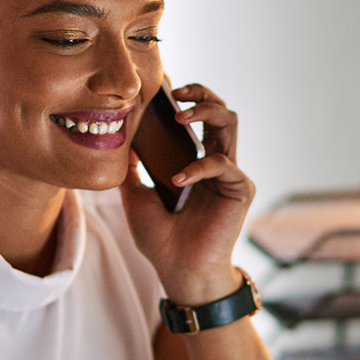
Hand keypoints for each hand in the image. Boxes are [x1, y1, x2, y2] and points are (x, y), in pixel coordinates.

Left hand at [119, 83, 254, 304]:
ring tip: (179, 116)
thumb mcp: (135, 198)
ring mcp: (230, 175)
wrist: (179, 272)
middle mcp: (217, 164)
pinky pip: (224, 163)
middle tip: (175, 91)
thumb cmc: (162, 241)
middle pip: (220, 111)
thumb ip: (132, 169)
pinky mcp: (240, 189)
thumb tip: (119, 139)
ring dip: (206, 111)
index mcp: (197, 163)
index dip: (186, 97)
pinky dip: (199, 166)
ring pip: (230, 123)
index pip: (198, 118)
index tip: (163, 86)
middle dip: (200, 93)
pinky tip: (179, 179)